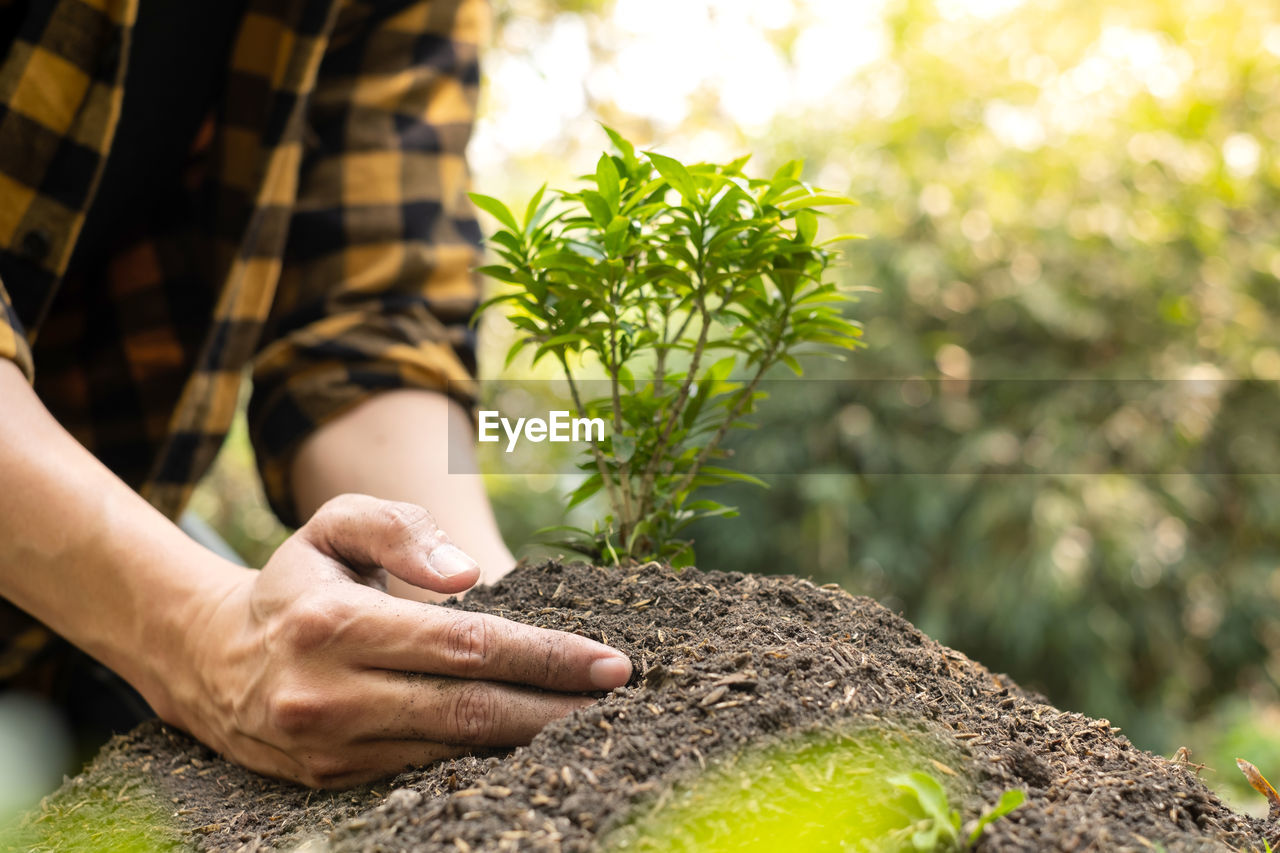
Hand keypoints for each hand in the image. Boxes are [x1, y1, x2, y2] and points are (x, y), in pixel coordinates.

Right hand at [158, 494, 630, 787]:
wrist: (208, 656)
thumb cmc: (297, 581)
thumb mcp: (334, 525)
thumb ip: (400, 528)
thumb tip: (467, 575)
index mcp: (335, 623)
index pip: (467, 646)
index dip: (545, 656)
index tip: (609, 663)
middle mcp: (330, 694)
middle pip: (471, 709)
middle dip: (555, 707)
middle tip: (617, 701)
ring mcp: (330, 746)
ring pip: (453, 748)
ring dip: (528, 738)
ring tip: (588, 721)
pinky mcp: (331, 779)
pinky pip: (425, 769)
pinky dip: (481, 757)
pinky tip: (526, 741)